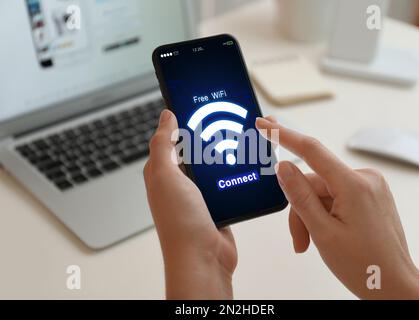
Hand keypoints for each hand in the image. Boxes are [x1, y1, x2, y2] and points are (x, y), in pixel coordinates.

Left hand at [144, 110, 236, 298]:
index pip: (169, 138)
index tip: (197, 102)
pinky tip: (243, 161)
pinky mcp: (217, 202)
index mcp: (162, 172)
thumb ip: (163, 145)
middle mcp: (179, 182)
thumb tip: (166, 115)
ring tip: (237, 135)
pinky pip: (225, 179)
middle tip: (223, 116)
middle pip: (194, 148)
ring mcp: (199, 193)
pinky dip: (233, 170)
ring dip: (222, 152)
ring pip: (212, 163)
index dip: (180, 120)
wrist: (204, 258)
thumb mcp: (165, 176)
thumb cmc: (180, 223)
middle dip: (206, 133)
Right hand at [256, 117, 418, 299]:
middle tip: (298, 238)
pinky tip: (325, 233)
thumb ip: (300, 196)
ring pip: (322, 192)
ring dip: (311, 216)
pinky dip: (324, 213)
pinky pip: (335, 195)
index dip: (283, 135)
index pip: (311, 150)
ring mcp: (368, 186)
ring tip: (311, 242)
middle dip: (301, 209)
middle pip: (313, 183)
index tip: (265, 125)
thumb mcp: (323, 232)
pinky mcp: (368, 194)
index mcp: (354, 185)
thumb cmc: (365, 265)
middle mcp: (364, 179)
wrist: (395, 284)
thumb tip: (284, 166)